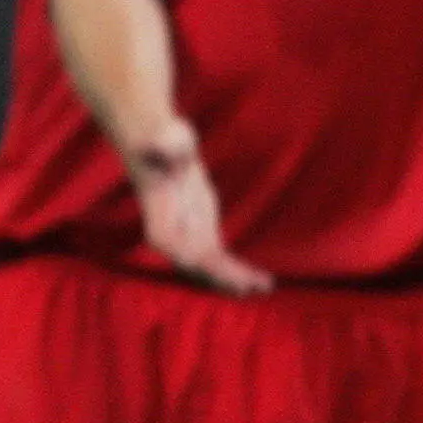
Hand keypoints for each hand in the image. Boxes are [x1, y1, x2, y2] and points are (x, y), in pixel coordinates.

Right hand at [125, 118, 271, 294]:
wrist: (159, 141)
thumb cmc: (161, 137)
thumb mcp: (165, 137)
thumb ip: (169, 146)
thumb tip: (175, 150)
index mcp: (158, 214)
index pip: (170, 244)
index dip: (189, 257)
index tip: (207, 264)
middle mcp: (172, 231)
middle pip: (194, 262)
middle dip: (219, 275)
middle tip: (247, 284)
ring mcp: (188, 234)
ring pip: (209, 267)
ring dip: (233, 279)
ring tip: (263, 286)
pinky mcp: (203, 232)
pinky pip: (219, 259)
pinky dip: (237, 271)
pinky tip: (260, 281)